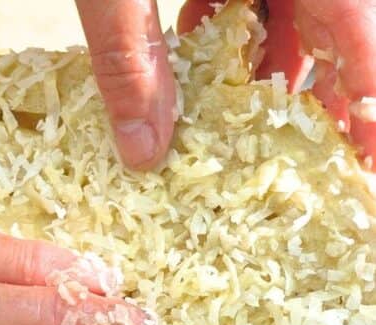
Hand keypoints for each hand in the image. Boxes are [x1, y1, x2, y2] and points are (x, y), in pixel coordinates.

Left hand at [77, 0, 375, 168]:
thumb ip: (128, 52)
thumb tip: (144, 151)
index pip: (353, 20)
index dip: (365, 93)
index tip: (370, 154)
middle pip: (330, 13)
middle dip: (317, 86)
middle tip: (312, 155)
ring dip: (266, 58)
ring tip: (244, 120)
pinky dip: (230, 15)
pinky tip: (199, 50)